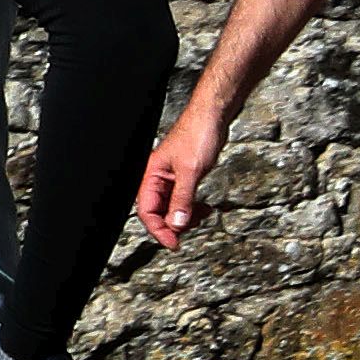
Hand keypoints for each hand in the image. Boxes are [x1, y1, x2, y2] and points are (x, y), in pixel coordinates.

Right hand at [137, 104, 224, 248]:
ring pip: (172, 208)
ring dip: (186, 217)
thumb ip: (183, 199)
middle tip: (191, 230)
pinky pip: (184, 200)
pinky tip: (205, 209)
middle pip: (158, 213)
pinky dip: (193, 208)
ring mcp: (171, 178)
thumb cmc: (197, 134)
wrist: (213, 117)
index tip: (174, 243)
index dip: (159, 229)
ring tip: (202, 216)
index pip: (146, 211)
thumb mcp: (191, 171)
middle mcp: (158, 178)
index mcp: (151, 175)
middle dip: (174, 224)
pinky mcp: (185, 177)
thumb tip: (177, 224)